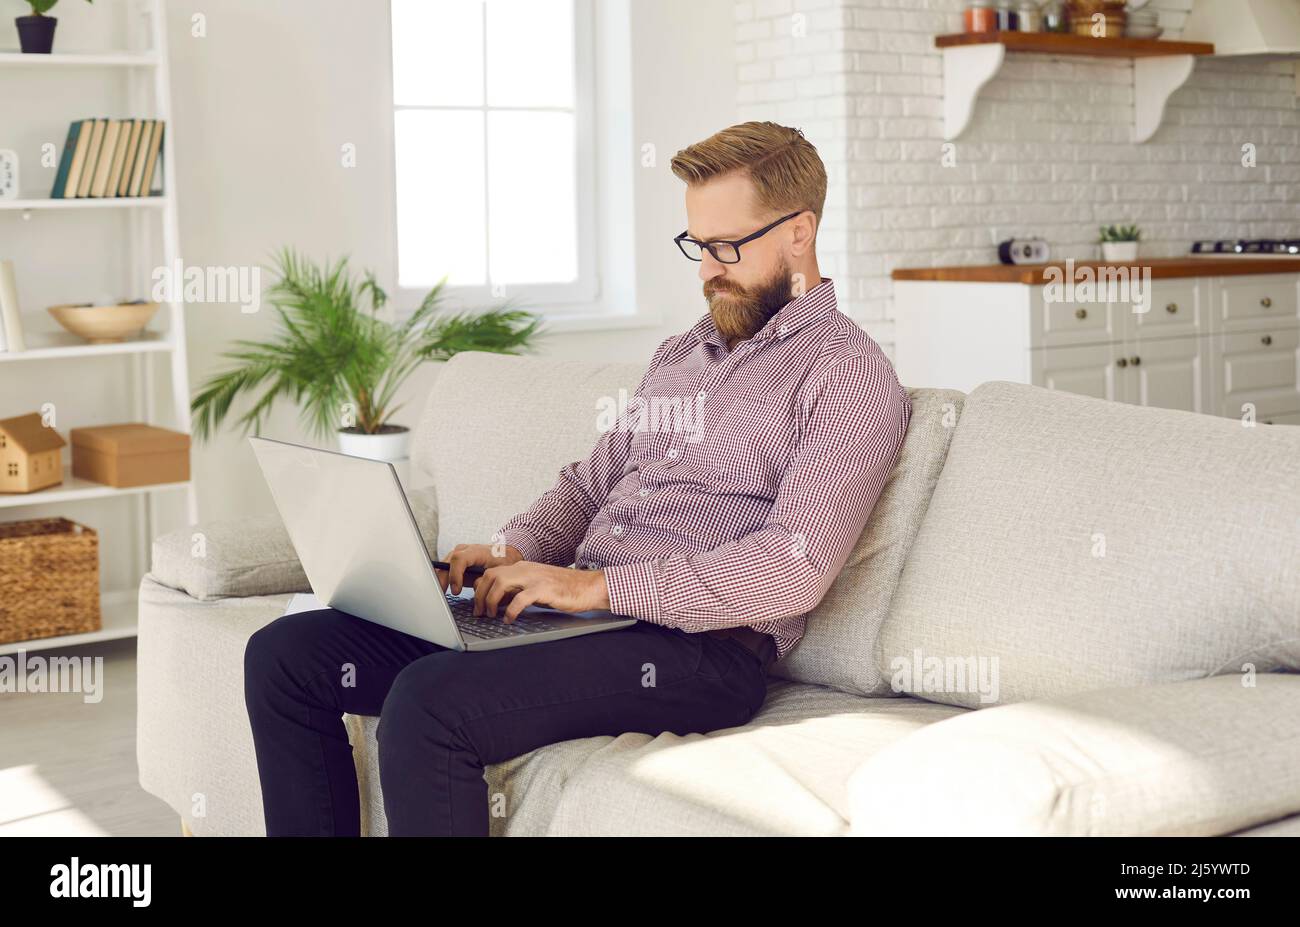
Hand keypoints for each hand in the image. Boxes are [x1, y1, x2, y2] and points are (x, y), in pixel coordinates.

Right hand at [436, 543, 522, 594]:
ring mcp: (458, 553)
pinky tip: (442, 590)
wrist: (504, 555)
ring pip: (443, 565)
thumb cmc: (503, 563)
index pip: (459, 559)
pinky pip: (444, 568)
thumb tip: (477, 588)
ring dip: (440, 580)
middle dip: (443, 580)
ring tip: (440, 595)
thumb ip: (488, 579)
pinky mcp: (455, 560)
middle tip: (442, 595)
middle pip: (447, 562)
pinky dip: (442, 579)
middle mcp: (464, 550)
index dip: (455, 575)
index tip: (456, 591)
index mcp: (477, 551)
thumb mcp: (500, 572)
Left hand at [473, 562, 610, 622]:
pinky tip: (510, 619)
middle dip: (480, 595)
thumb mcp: (535, 586)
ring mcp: (534, 578)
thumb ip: (518, 590)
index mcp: (522, 568)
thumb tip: (498, 602)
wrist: (588, 586)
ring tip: (492, 615)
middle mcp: (525, 569)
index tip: (478, 605)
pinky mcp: (544, 589)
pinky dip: (510, 610)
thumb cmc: (563, 589)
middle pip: (490, 576)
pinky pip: (520, 599)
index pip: (491, 573)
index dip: (480, 589)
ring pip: (500, 583)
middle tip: (480, 613)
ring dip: (491, 601)